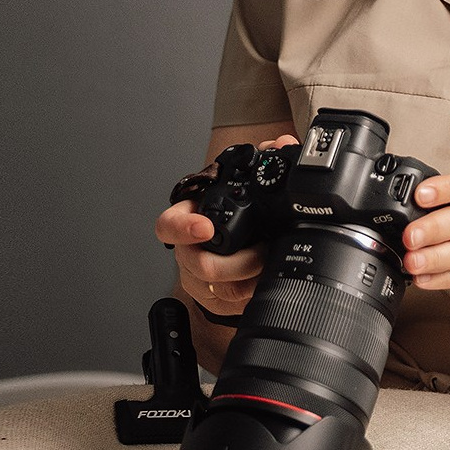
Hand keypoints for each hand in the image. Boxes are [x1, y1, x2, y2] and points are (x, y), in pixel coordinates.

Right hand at [154, 135, 299, 318]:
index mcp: (189, 219)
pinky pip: (232, 305)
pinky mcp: (216, 300)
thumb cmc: (236, 212)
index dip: (183, 228)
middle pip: (199, 264)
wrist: (238, 245)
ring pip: (220, 288)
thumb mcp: (245, 183)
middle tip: (263, 251)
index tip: (205, 228)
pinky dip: (254, 293)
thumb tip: (280, 144)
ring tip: (271, 263)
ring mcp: (200, 278)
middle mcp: (190, 251)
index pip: (168, 225)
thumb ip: (263, 159)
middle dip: (237, 261)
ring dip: (250, 278)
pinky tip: (268, 280)